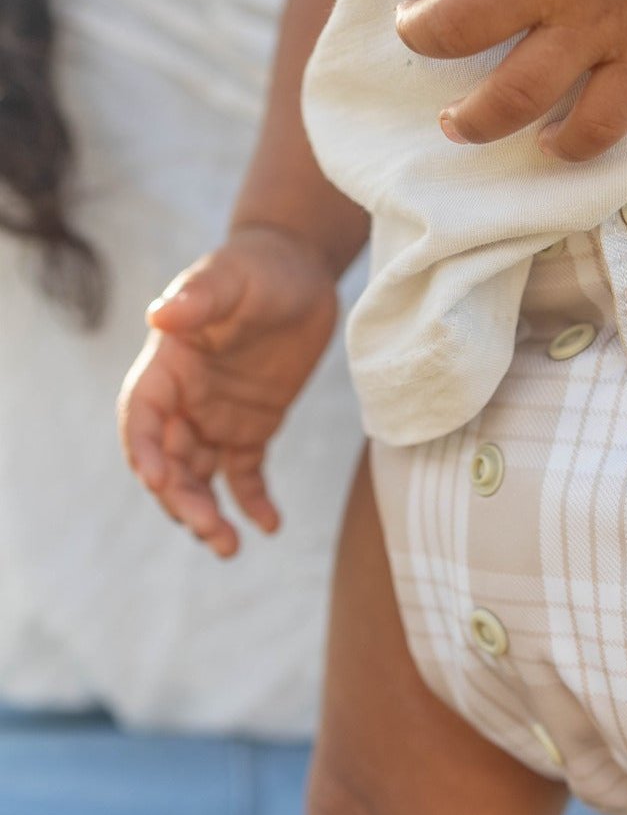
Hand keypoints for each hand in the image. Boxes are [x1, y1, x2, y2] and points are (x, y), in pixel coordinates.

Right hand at [117, 226, 338, 557]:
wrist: (298, 270)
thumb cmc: (256, 268)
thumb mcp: (230, 278)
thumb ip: (199, 299)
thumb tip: (160, 314)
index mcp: (167, 367)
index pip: (140, 418)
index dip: (144, 451)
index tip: (159, 479)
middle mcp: (185, 399)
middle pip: (169, 460)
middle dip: (181, 499)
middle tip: (208, 530)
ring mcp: (217, 416)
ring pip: (201, 476)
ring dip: (208, 513)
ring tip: (229, 547)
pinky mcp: (254, 425)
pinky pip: (246, 472)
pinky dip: (254, 501)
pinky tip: (270, 526)